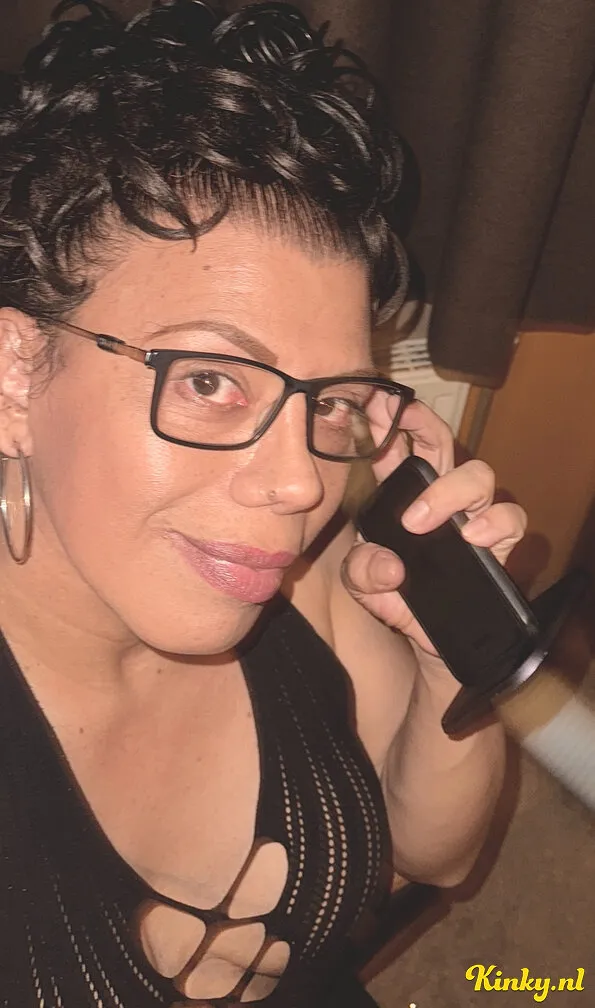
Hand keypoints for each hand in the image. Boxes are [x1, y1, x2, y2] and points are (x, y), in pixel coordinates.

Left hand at [341, 400, 526, 659]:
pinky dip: (493, 525)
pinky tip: (472, 538)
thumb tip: (388, 564)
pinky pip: (510, 520)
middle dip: (423, 427)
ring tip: (418, 521)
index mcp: (404, 498)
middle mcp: (441, 501)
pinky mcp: (497, 546)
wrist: (428, 646)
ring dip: (448, 491)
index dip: (393, 419)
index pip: (402, 445)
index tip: (377, 404)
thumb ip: (363, 571)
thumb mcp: (366, 586)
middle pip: (443, 445)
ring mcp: (472, 520)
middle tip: (393, 429)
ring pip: (479, 477)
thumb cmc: (398, 600)